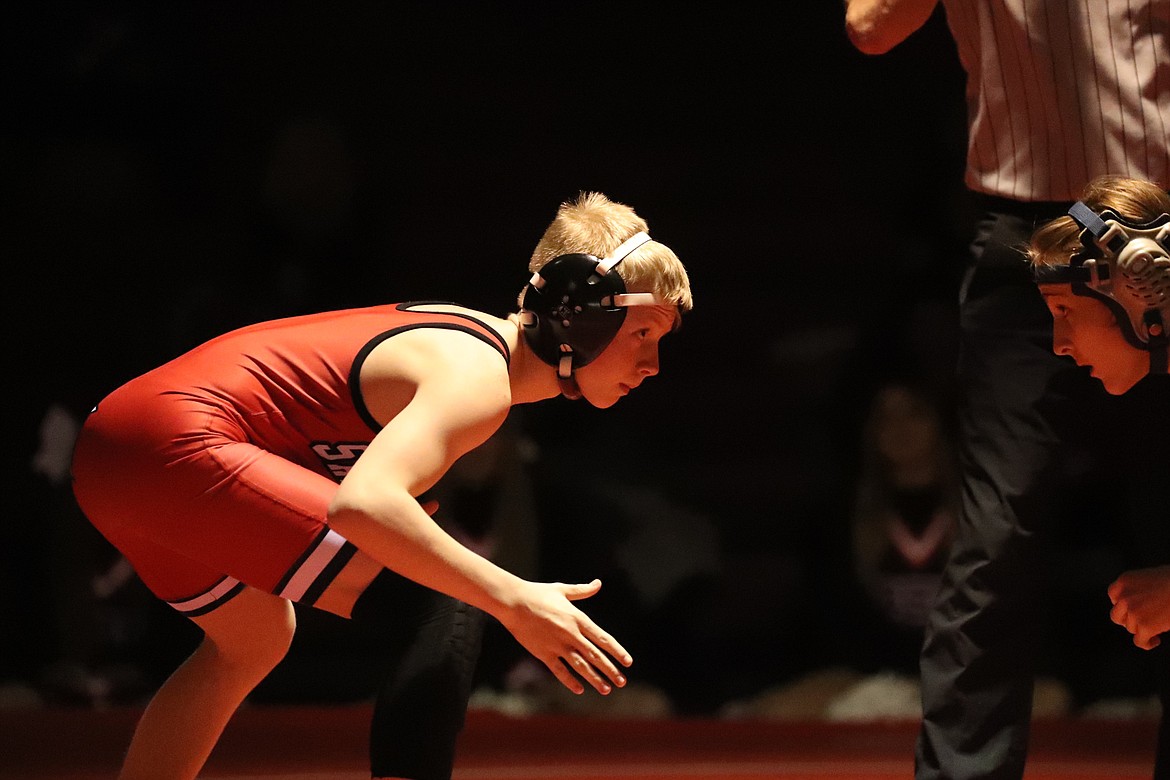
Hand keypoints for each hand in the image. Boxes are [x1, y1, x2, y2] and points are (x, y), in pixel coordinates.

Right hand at [496, 578, 632, 694]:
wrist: (514, 602)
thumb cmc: (538, 593)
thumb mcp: (563, 590)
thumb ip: (583, 590)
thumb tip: (598, 583)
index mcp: (578, 618)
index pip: (603, 639)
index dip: (617, 652)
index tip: (628, 662)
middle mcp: (571, 634)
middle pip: (595, 656)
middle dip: (610, 670)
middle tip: (622, 682)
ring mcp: (557, 645)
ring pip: (580, 666)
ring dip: (595, 679)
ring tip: (606, 690)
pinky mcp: (544, 653)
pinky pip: (559, 671)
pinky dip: (570, 681)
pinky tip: (580, 689)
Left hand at [1108, 566, 1169, 649]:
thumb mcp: (1150, 576)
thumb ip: (1139, 587)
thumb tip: (1141, 601)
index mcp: (1124, 581)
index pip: (1114, 596)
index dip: (1123, 605)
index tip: (1133, 609)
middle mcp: (1124, 596)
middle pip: (1117, 616)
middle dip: (1128, 620)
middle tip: (1141, 621)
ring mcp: (1133, 612)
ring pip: (1131, 628)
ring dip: (1142, 629)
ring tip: (1157, 626)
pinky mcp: (1145, 626)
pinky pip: (1139, 641)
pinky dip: (1147, 643)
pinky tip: (1156, 640)